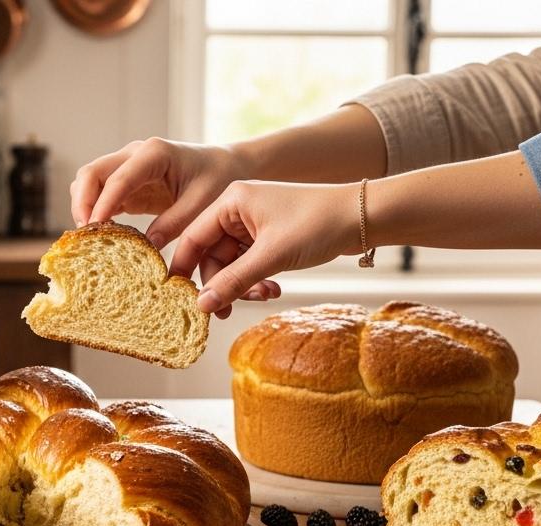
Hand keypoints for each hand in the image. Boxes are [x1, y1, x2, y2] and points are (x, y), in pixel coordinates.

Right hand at [70, 138, 254, 247]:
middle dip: (83, 203)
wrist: (224, 167)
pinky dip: (94, 212)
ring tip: (90, 237)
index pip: (118, 178)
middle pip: (91, 173)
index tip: (95, 228)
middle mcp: (134, 155)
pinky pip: (99, 195)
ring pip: (88, 182)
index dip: (103, 203)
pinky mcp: (126, 184)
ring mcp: (127, 167)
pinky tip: (100, 235)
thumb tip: (148, 244)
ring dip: (83, 207)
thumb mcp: (203, 202)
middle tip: (87, 235)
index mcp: (154, 153)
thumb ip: (175, 222)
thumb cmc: (217, 179)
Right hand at [173, 180, 360, 316]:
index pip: (193, 237)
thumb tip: (201, 305)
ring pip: (232, 263)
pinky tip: (273, 289)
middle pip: (212, 255)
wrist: (361, 217)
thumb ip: (232, 281)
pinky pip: (249, 263)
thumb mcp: (270, 257)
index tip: (179, 298)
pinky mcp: (268, 236)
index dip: (185, 269)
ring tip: (263, 295)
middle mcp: (238, 209)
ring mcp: (253, 223)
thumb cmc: (317, 224)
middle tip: (227, 310)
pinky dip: (257, 279)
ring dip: (243, 284)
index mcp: (231, 201)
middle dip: (222, 284)